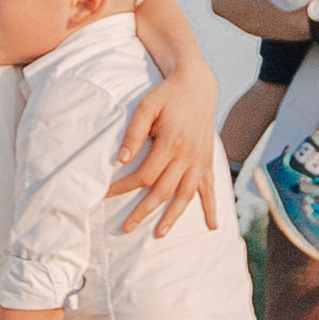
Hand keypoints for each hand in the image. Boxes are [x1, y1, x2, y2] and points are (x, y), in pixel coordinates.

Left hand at [107, 55, 220, 237]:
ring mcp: (199, 160)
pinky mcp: (207, 160)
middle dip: (143, 211)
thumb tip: (121, 160)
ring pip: (185, 196)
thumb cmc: (167, 95)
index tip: (107, 193)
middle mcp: (187, 156)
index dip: (124, 186)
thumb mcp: (146, 107)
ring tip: (159, 235)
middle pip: (163, 191)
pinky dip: (211, 207)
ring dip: (172, 217)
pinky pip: (210, 188)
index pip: (144, 175)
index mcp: (171, 143)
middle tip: (125, 228)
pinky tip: (211, 226)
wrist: (197, 84)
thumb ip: (134, 133)